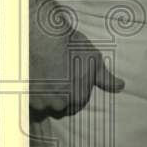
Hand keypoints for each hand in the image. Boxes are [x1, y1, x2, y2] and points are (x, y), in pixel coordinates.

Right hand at [29, 0, 123, 118]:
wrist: (46, 38)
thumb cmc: (73, 48)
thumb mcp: (95, 61)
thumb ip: (106, 79)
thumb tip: (121, 86)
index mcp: (78, 98)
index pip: (77, 105)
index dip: (75, 92)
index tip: (72, 81)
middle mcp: (58, 103)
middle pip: (60, 108)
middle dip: (60, 98)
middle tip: (59, 80)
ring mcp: (40, 100)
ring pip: (44, 106)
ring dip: (45, 98)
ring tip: (47, 80)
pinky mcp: (25, 94)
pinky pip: (29, 101)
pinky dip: (32, 94)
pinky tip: (35, 81)